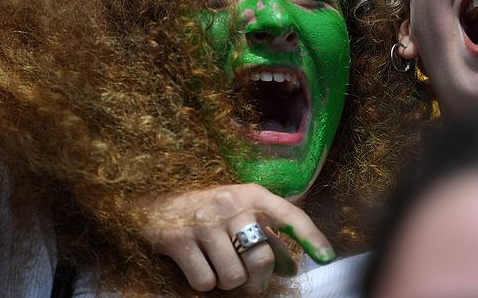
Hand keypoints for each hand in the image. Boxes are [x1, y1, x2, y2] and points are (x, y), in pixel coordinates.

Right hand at [143, 184, 334, 293]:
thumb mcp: (236, 213)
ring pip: (232, 277)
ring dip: (226, 282)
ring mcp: (203, 221)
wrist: (149, 202)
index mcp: (249, 194)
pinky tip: (195, 266)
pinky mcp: (178, 240)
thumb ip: (265, 237)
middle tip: (247, 283)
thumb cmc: (202, 209)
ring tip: (215, 267)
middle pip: (261, 260)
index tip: (328, 257)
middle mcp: (229, 203)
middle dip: (256, 282)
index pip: (289, 214)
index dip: (311, 236)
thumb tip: (291, 268)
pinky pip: (204, 282)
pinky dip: (203, 283)